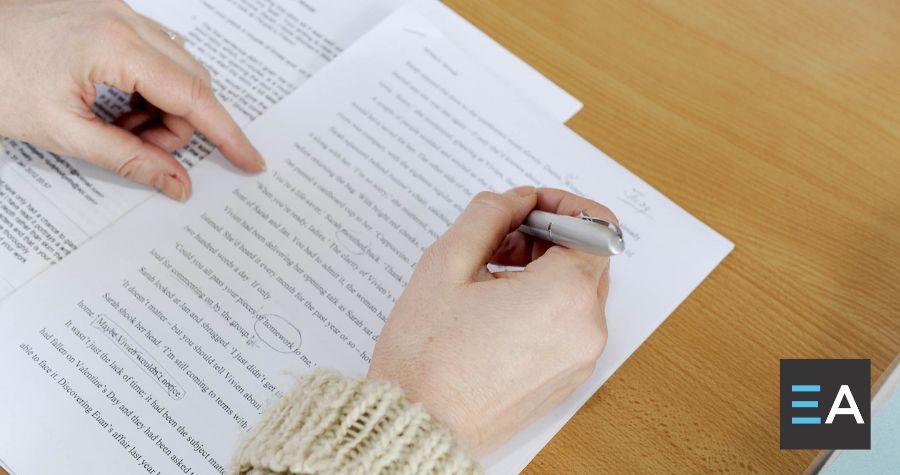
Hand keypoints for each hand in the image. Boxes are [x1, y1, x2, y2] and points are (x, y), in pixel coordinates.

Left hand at [0, 0, 263, 200]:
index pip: (194, 97)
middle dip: (180, 126)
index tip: (251, 161)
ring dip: (162, 108)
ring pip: (177, 69)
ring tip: (118, 127)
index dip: (227, 135)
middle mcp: (125, 20)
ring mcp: (118, 12)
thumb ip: (129, 160)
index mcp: (115, 45)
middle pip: (191, 83)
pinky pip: (155, 55)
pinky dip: (147, 88)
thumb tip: (177, 182)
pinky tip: (115, 104)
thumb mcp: (62, 132)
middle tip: (145, 151)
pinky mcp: (109, 15)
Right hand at [369, 187, 613, 455]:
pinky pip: (568, 324)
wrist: (416, 427)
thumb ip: (489, 215)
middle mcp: (586, 329)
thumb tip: (516, 199)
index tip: (527, 207)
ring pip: (577, 291)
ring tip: (488, 276)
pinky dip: (543, 304)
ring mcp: (578, 359)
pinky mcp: (565, 379)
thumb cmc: (426, 357)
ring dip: (543, 270)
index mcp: (565, 296)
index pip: (596, 226)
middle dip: (547, 237)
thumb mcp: (447, 263)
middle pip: (588, 258)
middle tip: (497, 240)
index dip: (562, 205)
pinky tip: (495, 309)